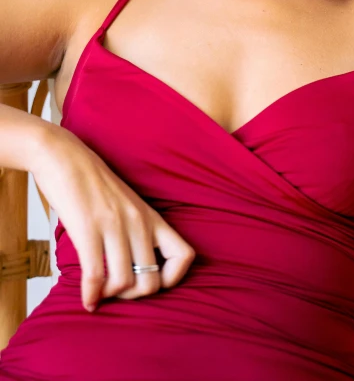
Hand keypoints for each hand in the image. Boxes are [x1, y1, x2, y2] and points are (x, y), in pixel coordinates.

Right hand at [32, 123, 195, 312]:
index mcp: (151, 217)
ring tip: (99, 293)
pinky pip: (95, 275)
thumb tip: (135, 269)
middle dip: (133, 296)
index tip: (152, 282)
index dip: (173, 278)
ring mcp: (114, 225)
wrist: (65, 157)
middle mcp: (138, 222)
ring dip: (110, 296)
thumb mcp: (127, 204)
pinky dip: (90, 295)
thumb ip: (135, 231)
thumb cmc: (93, 184)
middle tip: (118, 292)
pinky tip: (87, 300)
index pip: (184, 255)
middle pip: (151, 281)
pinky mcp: (88, 229)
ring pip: (124, 283)